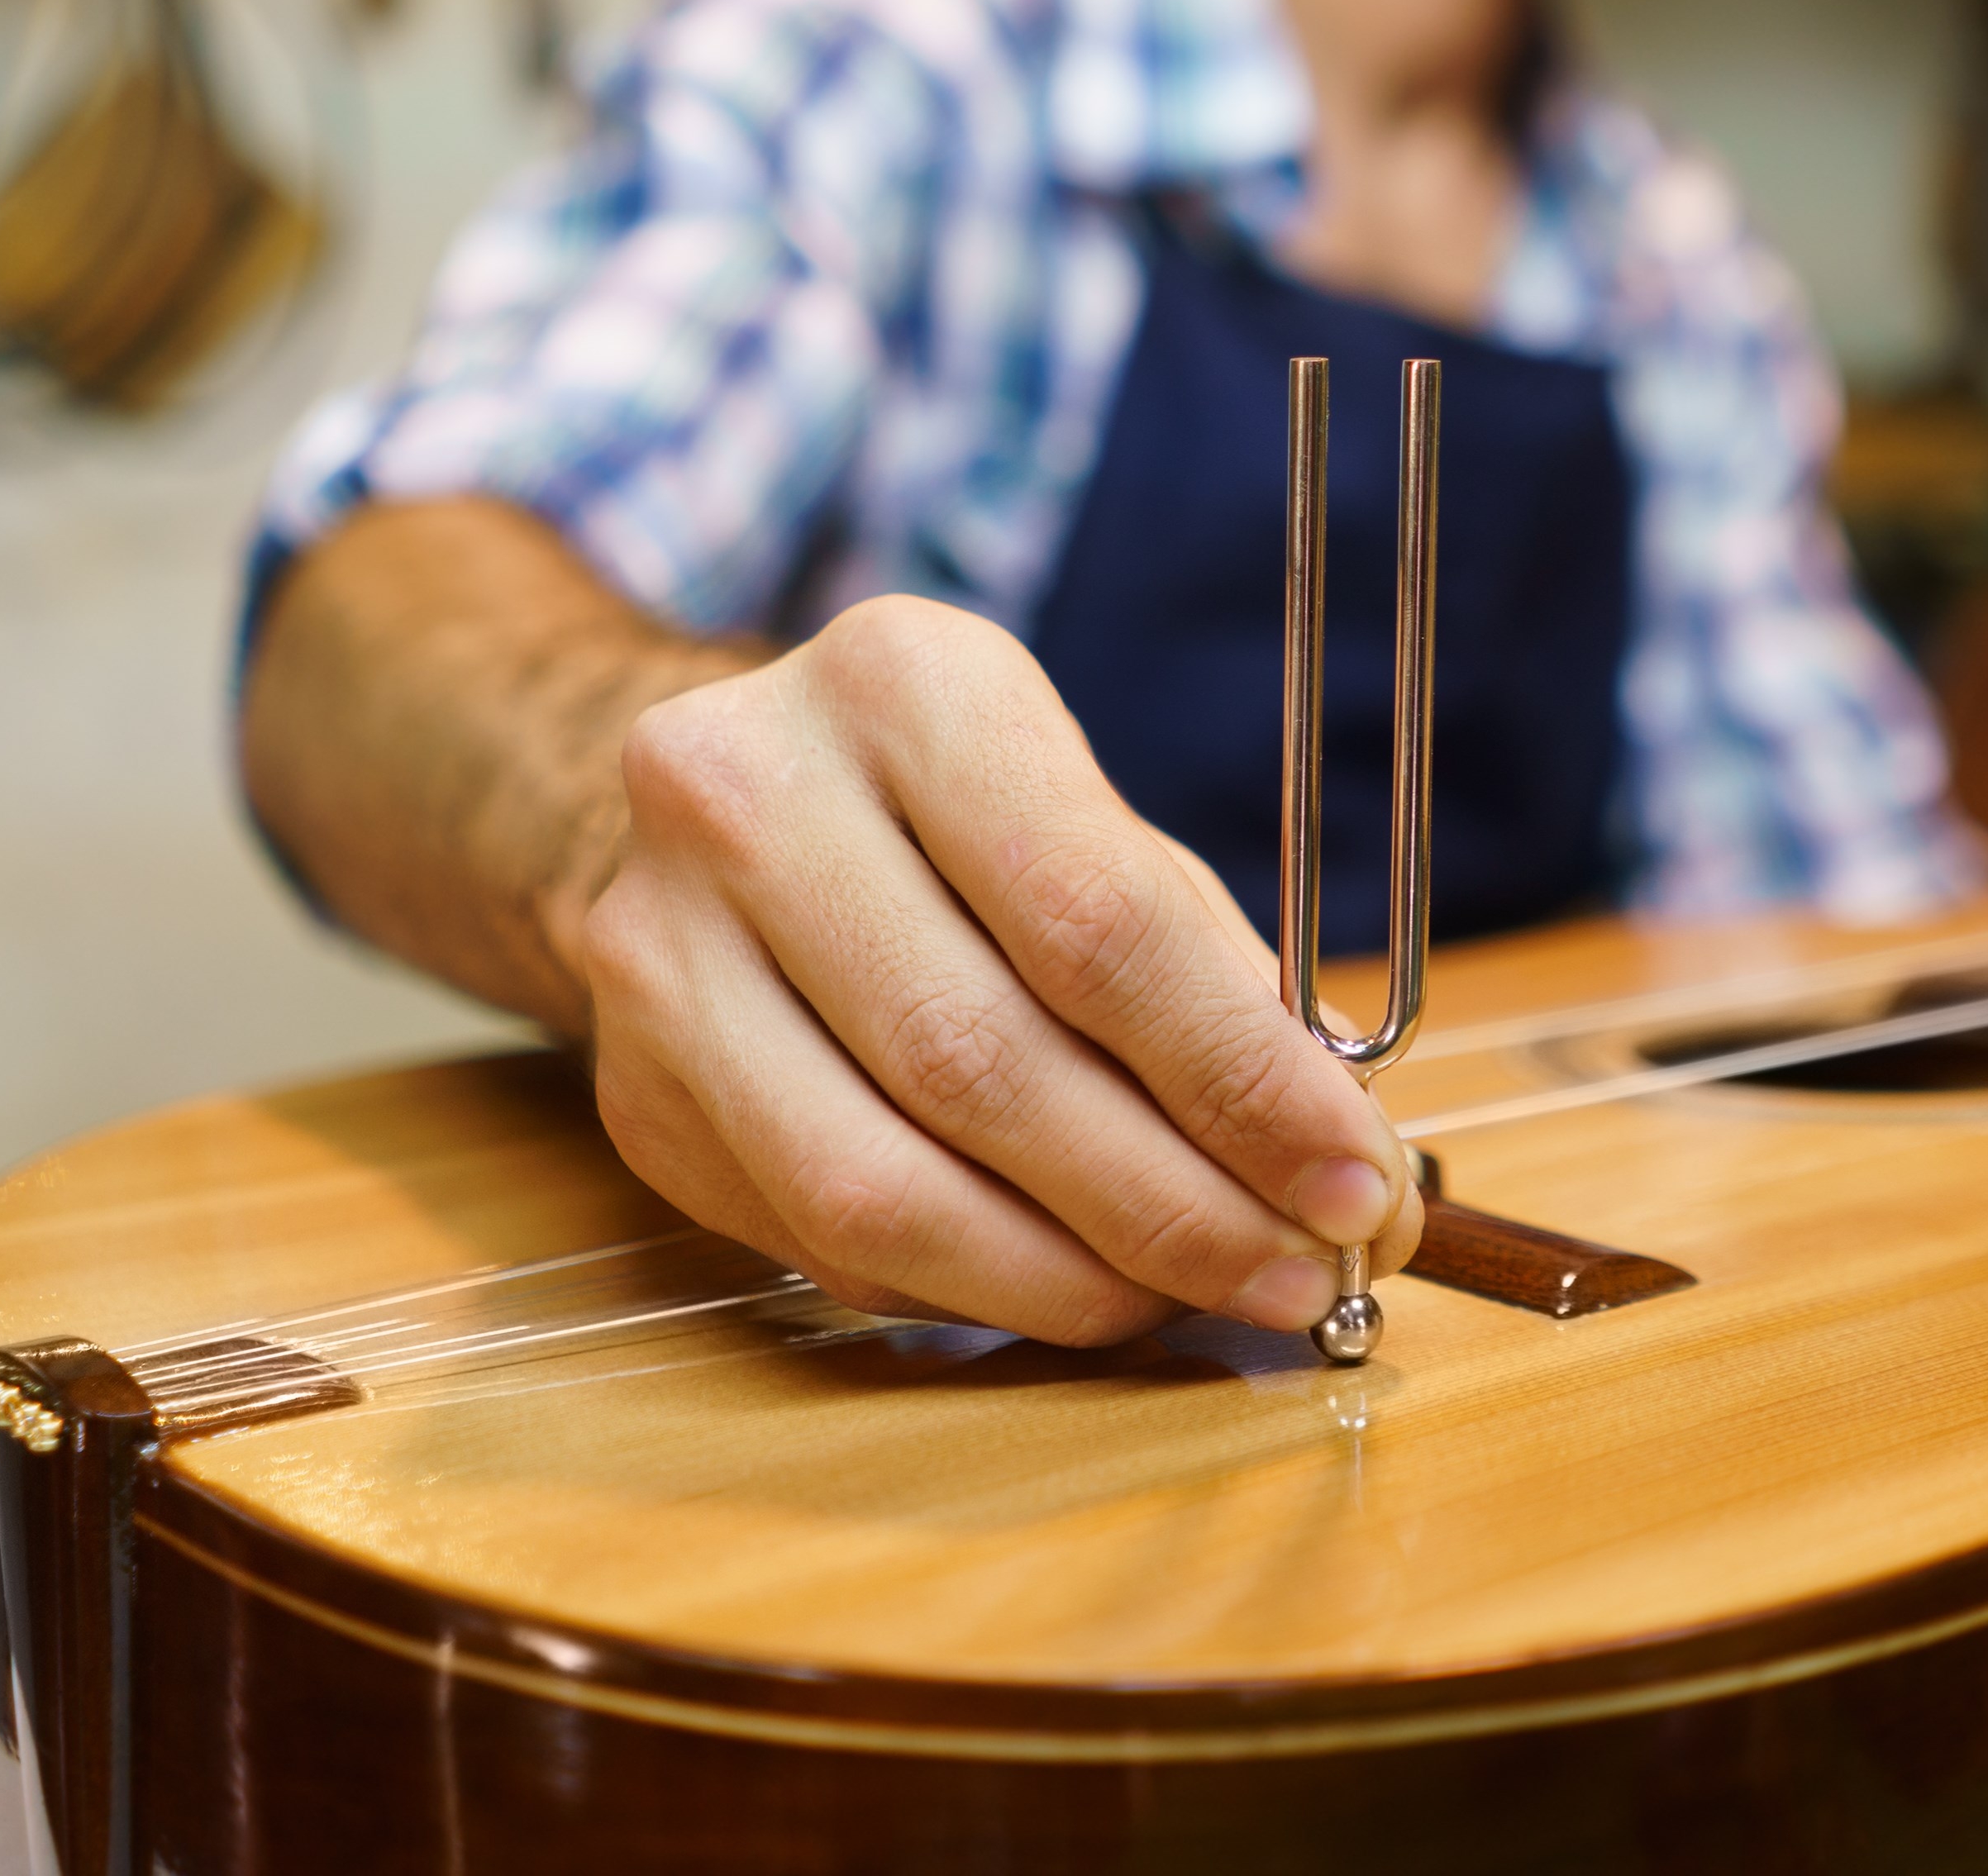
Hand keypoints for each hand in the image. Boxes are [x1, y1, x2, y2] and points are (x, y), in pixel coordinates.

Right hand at [564, 592, 1421, 1344]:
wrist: (715, 802)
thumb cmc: (955, 816)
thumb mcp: (1086, 817)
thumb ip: (1207, 974)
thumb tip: (1339, 1166)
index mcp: (902, 685)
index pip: (1091, 917)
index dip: (1237, 1076)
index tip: (1353, 1181)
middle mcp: (746, 795)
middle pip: (983, 1062)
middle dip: (1173, 1203)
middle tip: (1302, 1275)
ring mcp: (659, 950)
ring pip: (881, 1186)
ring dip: (1070, 1281)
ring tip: (1198, 1302)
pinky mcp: (634, 1090)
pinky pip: (821, 1243)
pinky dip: (970, 1291)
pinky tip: (1069, 1287)